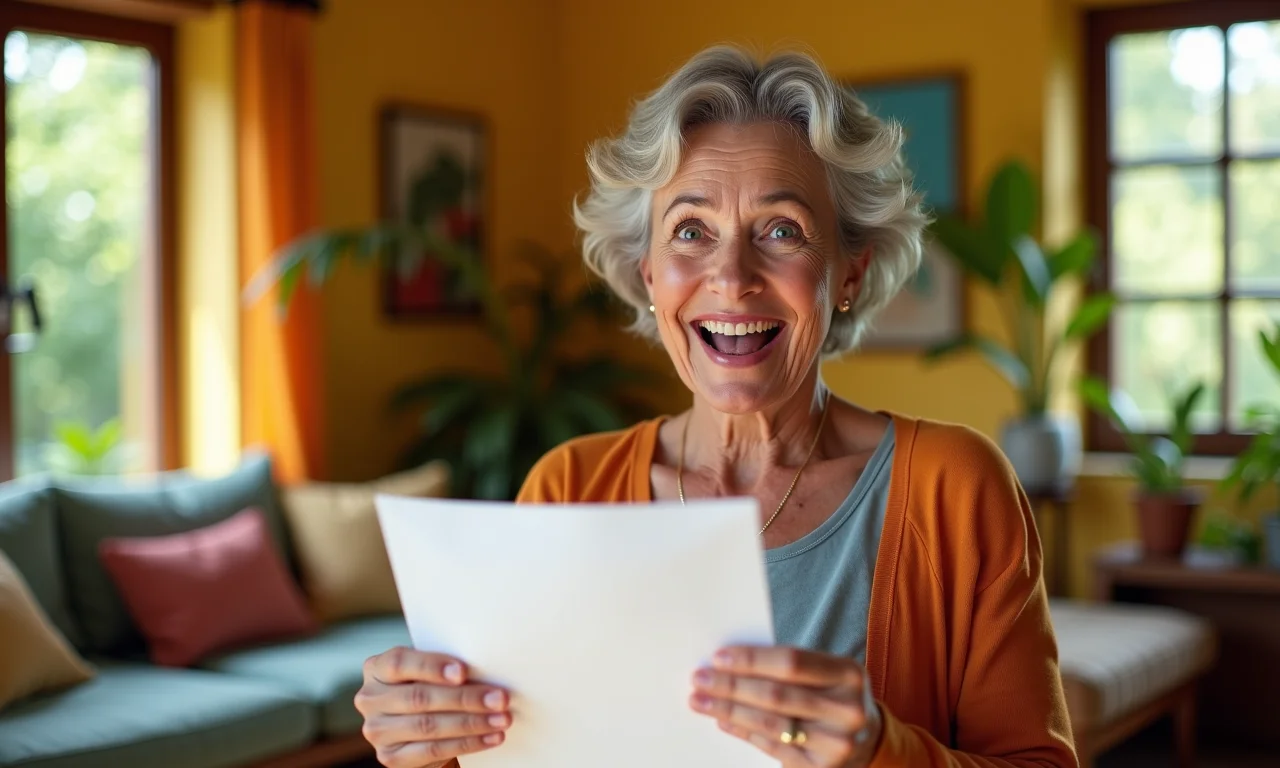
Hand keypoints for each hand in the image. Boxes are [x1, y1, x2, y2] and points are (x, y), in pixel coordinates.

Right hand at [356, 646, 512, 767]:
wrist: (422, 723)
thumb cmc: (431, 685)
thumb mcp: (431, 670)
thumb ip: (445, 666)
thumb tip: (486, 667)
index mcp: (376, 668)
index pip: (399, 663)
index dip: (431, 667)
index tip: (463, 672)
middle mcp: (370, 699)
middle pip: (419, 698)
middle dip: (465, 698)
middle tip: (500, 698)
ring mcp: (377, 731)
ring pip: (427, 726)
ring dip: (471, 723)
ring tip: (501, 719)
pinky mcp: (390, 757)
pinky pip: (432, 750)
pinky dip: (467, 744)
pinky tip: (490, 737)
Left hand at [689, 645, 881, 767]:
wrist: (868, 739)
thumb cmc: (833, 695)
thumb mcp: (826, 672)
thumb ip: (787, 666)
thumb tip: (728, 663)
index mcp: (849, 674)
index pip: (791, 662)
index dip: (751, 660)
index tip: (718, 657)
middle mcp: (847, 710)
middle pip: (776, 695)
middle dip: (731, 686)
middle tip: (699, 679)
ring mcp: (836, 744)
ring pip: (771, 724)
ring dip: (729, 712)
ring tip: (701, 701)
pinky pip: (773, 748)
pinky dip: (744, 733)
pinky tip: (724, 722)